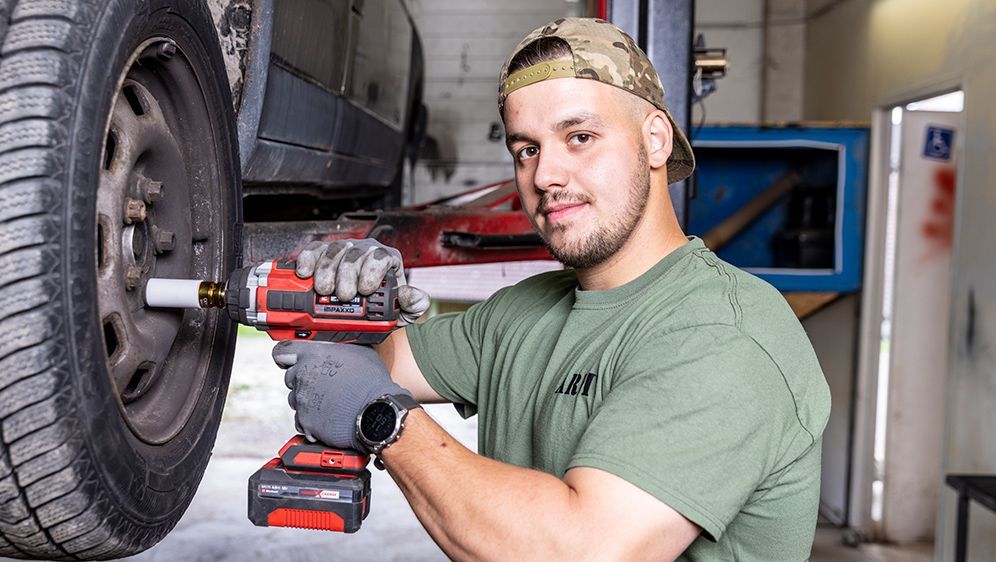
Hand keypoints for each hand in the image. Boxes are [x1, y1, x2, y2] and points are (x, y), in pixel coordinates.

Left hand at [272, 341, 411, 449]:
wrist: (378, 412)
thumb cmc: (371, 382)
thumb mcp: (358, 352)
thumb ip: (336, 349)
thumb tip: (334, 349)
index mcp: (313, 354)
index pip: (282, 351)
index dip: (286, 357)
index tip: (290, 361)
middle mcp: (303, 375)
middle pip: (290, 377)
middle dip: (303, 380)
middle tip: (323, 384)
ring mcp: (302, 400)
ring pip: (296, 399)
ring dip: (308, 400)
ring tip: (330, 401)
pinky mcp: (305, 421)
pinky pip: (302, 420)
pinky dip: (312, 420)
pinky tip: (329, 415)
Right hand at [295, 239, 429, 325]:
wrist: (365, 311)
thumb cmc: (384, 306)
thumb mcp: (402, 311)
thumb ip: (413, 305)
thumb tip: (413, 297)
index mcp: (387, 259)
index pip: (382, 257)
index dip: (372, 270)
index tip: (366, 289)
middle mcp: (365, 250)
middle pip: (355, 254)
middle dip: (347, 274)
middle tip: (344, 295)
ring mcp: (344, 249)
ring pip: (334, 250)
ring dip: (327, 270)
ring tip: (324, 289)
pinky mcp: (324, 252)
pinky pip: (315, 250)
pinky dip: (308, 259)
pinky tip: (305, 273)